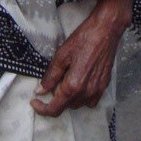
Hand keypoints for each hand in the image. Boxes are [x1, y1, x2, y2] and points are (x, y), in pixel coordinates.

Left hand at [31, 0, 133, 117]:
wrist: (106, 31)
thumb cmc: (83, 39)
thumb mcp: (61, 55)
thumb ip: (51, 76)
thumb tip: (40, 91)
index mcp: (74, 85)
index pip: (55, 108)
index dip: (42, 109)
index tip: (35, 102)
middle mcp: (86, 92)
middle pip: (66, 106)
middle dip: (56, 98)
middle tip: (53, 80)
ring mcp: (97, 91)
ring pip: (78, 104)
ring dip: (69, 98)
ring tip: (67, 78)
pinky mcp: (104, 86)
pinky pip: (90, 100)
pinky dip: (82, 97)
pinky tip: (79, 82)